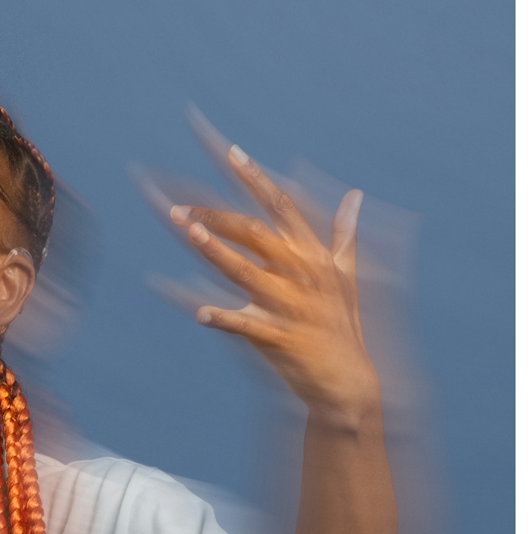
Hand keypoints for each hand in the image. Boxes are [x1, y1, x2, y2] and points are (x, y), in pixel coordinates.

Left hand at [169, 145, 379, 429]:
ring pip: (247, 271)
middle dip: (216, 215)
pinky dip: (223, 319)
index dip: (256, 177)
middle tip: (177, 206)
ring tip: (187, 230)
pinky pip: (246, 326)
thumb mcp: (347, 277)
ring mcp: (291, 306)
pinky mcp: (281, 339)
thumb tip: (355, 194)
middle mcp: (302, 274)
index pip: (282, 206)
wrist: (350, 382)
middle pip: (255, 232)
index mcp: (313, 256)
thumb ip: (344, 235)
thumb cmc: (342, 327)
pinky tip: (198, 314)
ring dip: (216, 250)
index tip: (231, 150)